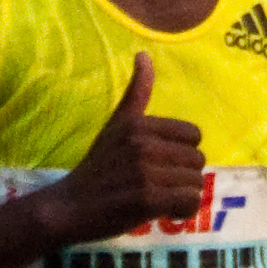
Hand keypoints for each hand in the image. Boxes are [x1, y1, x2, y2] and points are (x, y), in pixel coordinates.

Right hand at [45, 53, 209, 242]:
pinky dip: (184, 211)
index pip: (193, 135)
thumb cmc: (97, 167)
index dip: (183, 153)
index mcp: (140, 124)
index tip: (164, 165)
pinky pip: (189, 201)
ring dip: (184, 196)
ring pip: (195, 182)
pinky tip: (168, 213)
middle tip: (163, 186)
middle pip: (197, 160)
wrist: (69, 206)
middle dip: (184, 176)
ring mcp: (145, 172)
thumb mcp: (115, 124)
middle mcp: (144, 144)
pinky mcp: (147, 199)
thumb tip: (144, 54)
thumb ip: (136, 92)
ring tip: (164, 201)